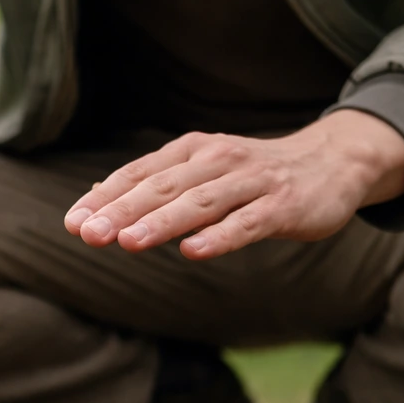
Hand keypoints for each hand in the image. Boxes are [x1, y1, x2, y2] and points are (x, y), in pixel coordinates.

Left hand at [64, 110, 403, 259]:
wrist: (330, 163)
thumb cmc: (253, 176)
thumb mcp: (201, 172)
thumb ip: (155, 186)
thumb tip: (95, 200)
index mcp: (192, 151)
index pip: (140, 174)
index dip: (106, 198)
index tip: (73, 224)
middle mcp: (217, 160)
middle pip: (163, 187)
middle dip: (122, 211)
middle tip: (88, 234)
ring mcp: (252, 181)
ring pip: (200, 203)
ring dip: (162, 222)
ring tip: (129, 242)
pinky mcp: (282, 206)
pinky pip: (247, 223)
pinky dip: (220, 236)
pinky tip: (194, 251)